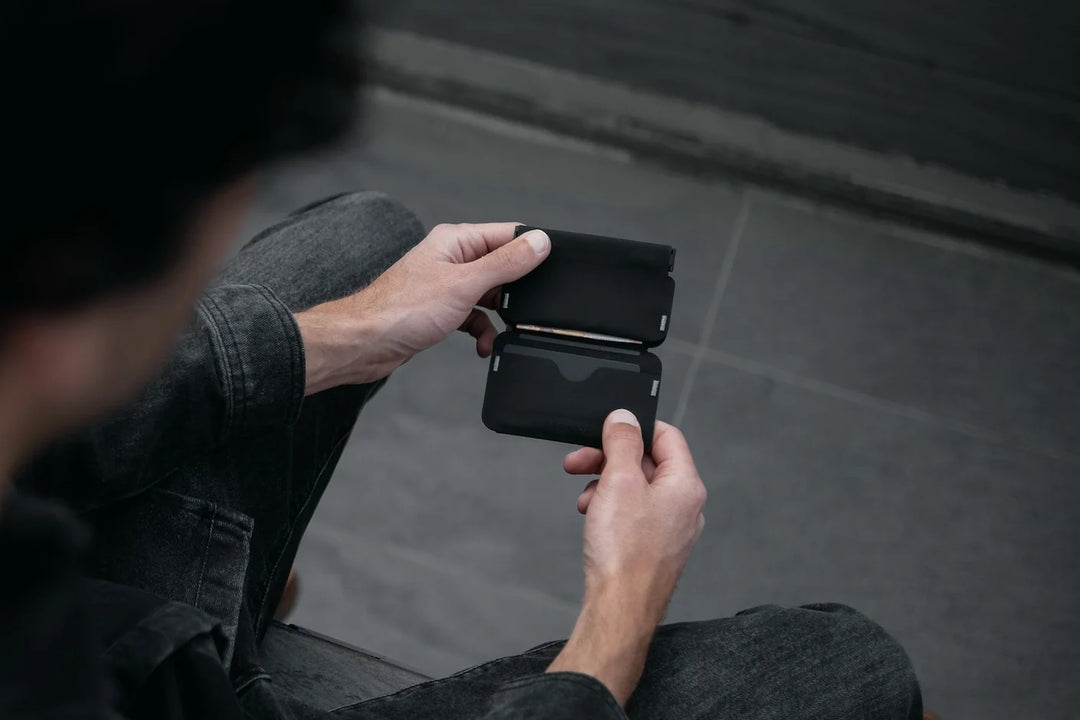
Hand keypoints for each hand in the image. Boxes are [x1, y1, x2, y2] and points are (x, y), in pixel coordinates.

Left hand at [295, 222, 549, 393]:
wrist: (365, 343)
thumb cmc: (401, 310)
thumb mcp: (465, 284)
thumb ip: (505, 263)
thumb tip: (539, 242)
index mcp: (456, 240)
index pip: (507, 234)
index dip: (531, 250)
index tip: (552, 269)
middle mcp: (451, 258)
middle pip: (501, 267)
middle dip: (515, 292)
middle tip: (524, 311)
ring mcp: (446, 284)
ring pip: (489, 295)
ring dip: (498, 316)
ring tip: (501, 332)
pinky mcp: (440, 309)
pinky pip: (474, 316)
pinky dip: (482, 330)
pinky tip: (483, 345)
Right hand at [547, 411, 705, 704]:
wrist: (619, 607)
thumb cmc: (624, 553)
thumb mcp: (619, 481)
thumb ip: (623, 442)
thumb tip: (625, 416)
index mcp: (685, 484)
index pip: (667, 435)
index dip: (634, 427)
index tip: (606, 428)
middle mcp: (685, 505)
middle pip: (648, 462)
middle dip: (610, 458)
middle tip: (579, 460)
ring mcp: (671, 528)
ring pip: (637, 488)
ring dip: (606, 483)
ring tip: (584, 496)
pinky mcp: (655, 547)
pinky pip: (633, 513)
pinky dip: (611, 507)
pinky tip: (592, 515)